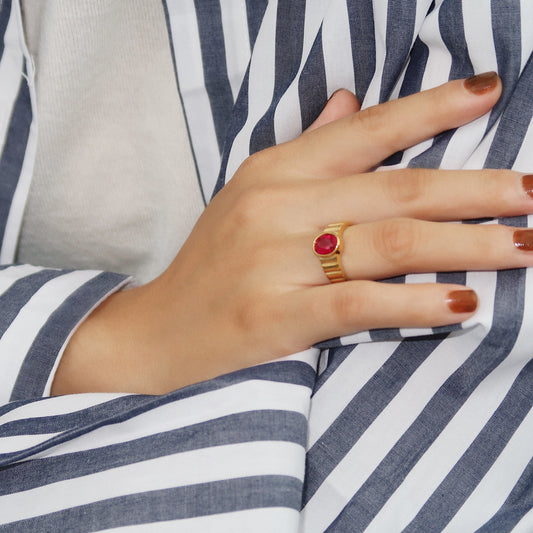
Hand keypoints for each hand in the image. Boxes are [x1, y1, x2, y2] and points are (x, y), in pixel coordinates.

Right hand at [52, 72, 532, 394]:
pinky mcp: (275, 316)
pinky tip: (462, 303)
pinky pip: (359, 304)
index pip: (364, 131)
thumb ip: (308, 149)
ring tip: (521, 246)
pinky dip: (415, 302)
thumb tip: (352, 100)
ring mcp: (273, 262)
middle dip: (472, 189)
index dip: (429, 110)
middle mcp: (276, 208)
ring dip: (463, 244)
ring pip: (387, 244)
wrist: (159, 330)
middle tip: (530, 192)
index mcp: (273, 171)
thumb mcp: (250, 195)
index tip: (488, 94)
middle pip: (393, 190)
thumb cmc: (210, 264)